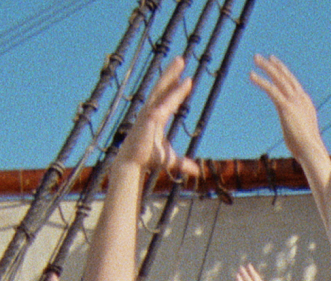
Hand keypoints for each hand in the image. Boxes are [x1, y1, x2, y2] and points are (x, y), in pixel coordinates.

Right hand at [120, 58, 201, 179]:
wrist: (133, 163)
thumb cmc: (149, 159)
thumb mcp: (170, 159)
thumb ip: (183, 163)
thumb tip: (197, 171)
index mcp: (156, 117)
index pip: (168, 99)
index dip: (176, 89)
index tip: (185, 79)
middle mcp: (151, 110)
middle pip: (162, 87)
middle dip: (171, 73)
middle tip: (180, 59)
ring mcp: (150, 111)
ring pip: (162, 88)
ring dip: (171, 74)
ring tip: (180, 60)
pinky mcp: (151, 116)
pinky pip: (166, 101)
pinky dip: (176, 93)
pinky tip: (185, 82)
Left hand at [250, 55, 330, 181]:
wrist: (311, 150)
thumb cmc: (306, 148)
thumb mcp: (301, 133)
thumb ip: (295, 126)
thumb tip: (293, 131)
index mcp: (306, 103)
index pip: (293, 84)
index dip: (284, 72)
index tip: (275, 64)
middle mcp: (301, 98)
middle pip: (286, 77)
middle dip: (275, 65)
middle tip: (265, 57)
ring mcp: (294, 101)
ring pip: (279, 78)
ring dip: (266, 67)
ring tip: (256, 58)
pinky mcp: (286, 106)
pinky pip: (271, 89)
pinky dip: (261, 81)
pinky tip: (251, 75)